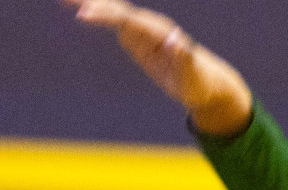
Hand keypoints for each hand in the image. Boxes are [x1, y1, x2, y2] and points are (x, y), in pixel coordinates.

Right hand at [62, 0, 252, 136]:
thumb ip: (184, 58)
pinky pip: (114, 22)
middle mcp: (150, 26)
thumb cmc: (200, 83)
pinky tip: (81, 9)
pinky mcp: (138, 39)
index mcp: (160, 33)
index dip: (105, 16)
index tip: (84, 15)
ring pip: (113, 12)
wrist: (207, 84)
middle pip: (117, 10)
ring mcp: (143, 31)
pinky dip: (97, 14)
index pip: (128, 20)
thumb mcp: (193, 77)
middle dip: (93, 3)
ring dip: (91, 3)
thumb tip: (175, 39)